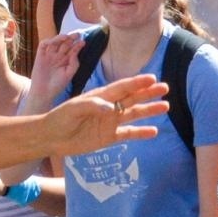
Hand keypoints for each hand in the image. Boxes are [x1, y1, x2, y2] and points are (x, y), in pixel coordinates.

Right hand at [29, 33, 85, 99]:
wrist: (43, 92)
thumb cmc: (57, 85)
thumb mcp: (69, 74)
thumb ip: (74, 64)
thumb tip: (76, 52)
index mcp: (66, 60)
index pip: (73, 50)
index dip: (78, 45)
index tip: (83, 42)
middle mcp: (58, 56)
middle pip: (65, 44)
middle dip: (71, 39)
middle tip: (77, 34)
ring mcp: (49, 55)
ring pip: (55, 42)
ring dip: (61, 38)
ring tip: (67, 37)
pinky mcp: (40, 55)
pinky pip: (43, 45)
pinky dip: (48, 41)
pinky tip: (55, 41)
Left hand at [43, 75, 168, 156]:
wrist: (52, 137)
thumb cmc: (60, 118)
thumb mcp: (74, 108)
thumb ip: (93, 105)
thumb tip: (112, 109)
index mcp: (100, 96)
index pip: (122, 87)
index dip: (137, 82)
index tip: (152, 79)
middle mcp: (108, 107)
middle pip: (132, 98)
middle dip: (148, 93)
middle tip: (165, 88)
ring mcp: (110, 122)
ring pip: (134, 114)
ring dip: (149, 110)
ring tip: (165, 106)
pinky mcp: (109, 137)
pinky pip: (128, 133)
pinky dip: (141, 132)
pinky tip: (154, 131)